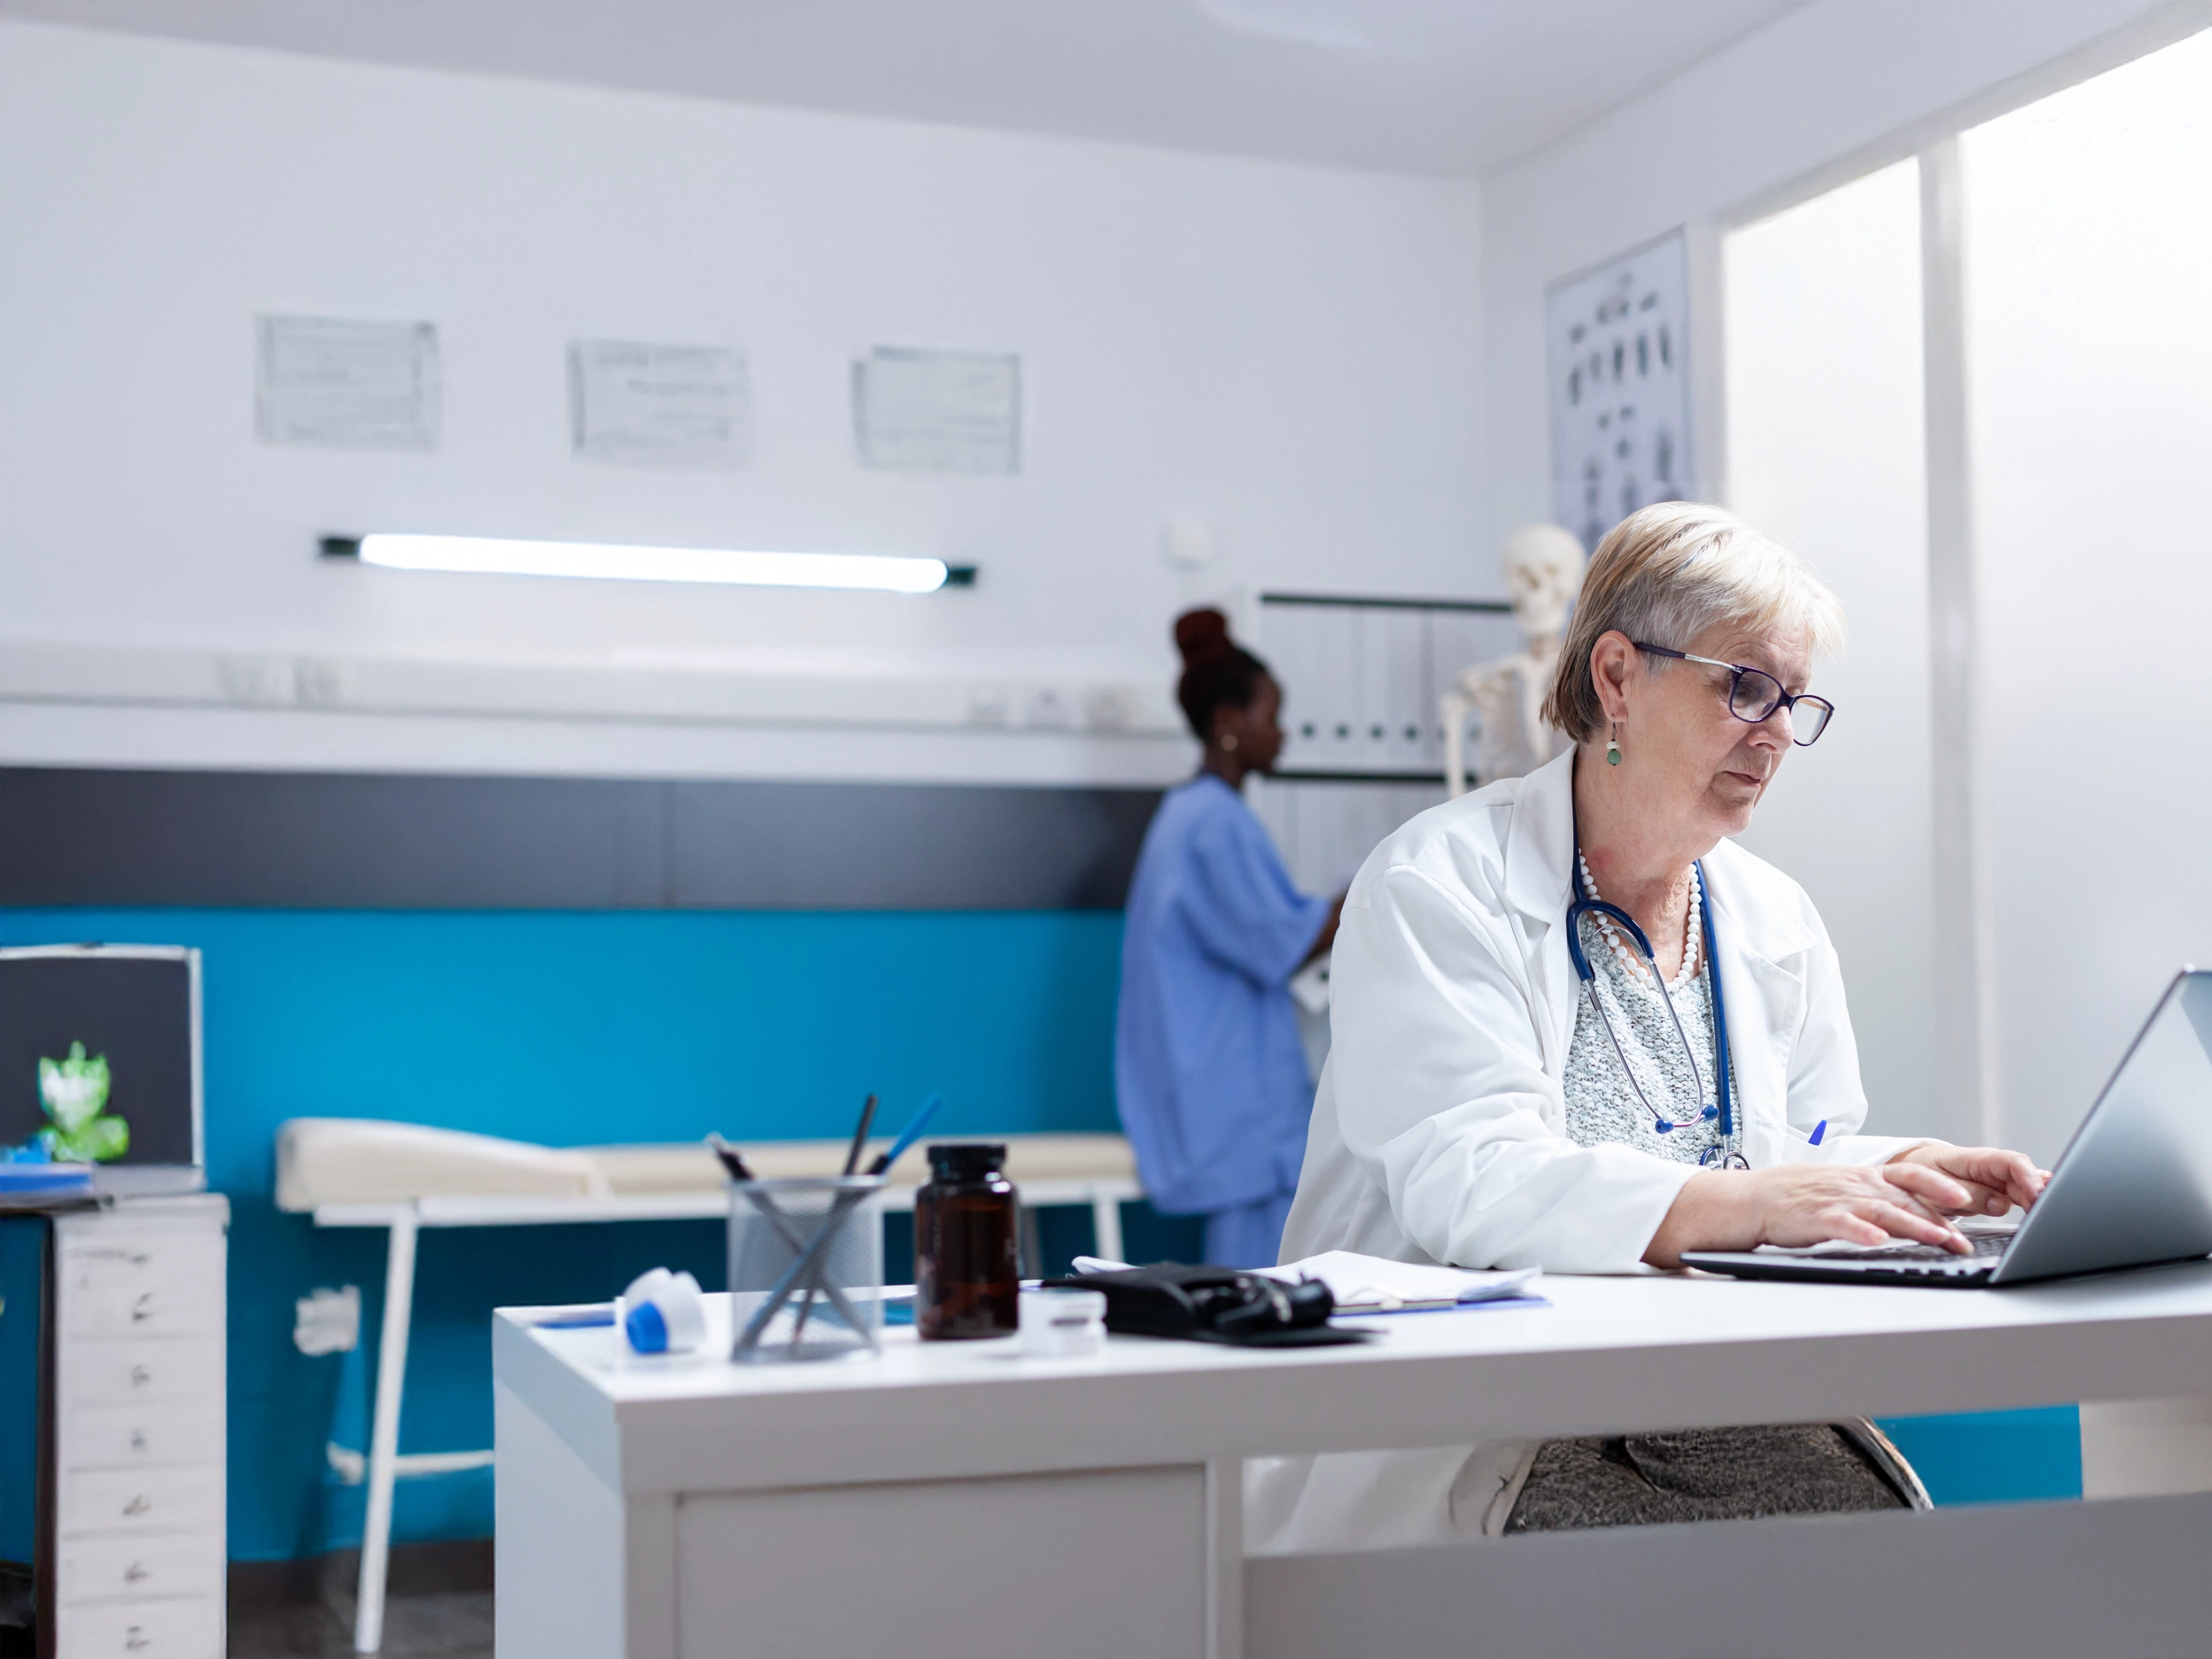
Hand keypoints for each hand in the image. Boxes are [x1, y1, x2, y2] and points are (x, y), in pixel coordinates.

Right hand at [1645, 1162, 1980, 1268]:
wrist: (1751, 1197)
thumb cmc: (1799, 1199)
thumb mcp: (1844, 1190)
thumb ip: (1879, 1200)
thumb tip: (1921, 1216)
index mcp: (1865, 1177)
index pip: (1912, 1176)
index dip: (1942, 1187)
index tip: (1969, 1202)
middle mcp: (1856, 1185)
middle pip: (1906, 1197)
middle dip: (1940, 1216)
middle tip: (1964, 1237)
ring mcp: (1836, 1200)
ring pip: (1882, 1210)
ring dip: (1913, 1225)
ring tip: (1938, 1239)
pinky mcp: (1814, 1218)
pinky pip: (1842, 1224)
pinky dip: (1860, 1232)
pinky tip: (1876, 1242)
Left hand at [1886, 1142, 2047, 1216]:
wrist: (1908, 1174)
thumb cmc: (1919, 1175)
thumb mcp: (1936, 1186)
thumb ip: (1970, 1194)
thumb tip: (2001, 1203)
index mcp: (1973, 1159)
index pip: (2011, 1163)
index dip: (2030, 1178)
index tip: (2040, 1195)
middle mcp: (1989, 1168)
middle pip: (2023, 1177)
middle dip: (2039, 1194)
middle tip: (2050, 1214)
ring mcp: (1993, 1180)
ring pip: (2023, 1188)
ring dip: (2037, 1200)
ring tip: (2051, 1214)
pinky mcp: (1994, 1193)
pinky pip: (2016, 1197)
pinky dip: (2029, 1204)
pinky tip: (2042, 1209)